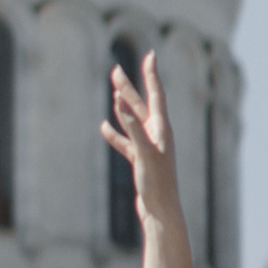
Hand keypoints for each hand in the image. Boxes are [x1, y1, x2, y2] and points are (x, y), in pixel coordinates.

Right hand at [99, 53, 186, 232]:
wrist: (161, 211)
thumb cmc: (158, 183)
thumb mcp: (145, 153)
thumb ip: (133, 128)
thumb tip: (121, 104)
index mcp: (162, 128)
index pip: (156, 94)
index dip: (151, 74)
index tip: (150, 55)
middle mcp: (157, 134)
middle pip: (142, 104)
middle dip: (129, 87)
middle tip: (115, 70)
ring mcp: (149, 147)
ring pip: (133, 120)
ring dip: (122, 106)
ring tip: (112, 91)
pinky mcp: (141, 160)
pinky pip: (126, 142)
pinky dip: (116, 134)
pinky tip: (105, 128)